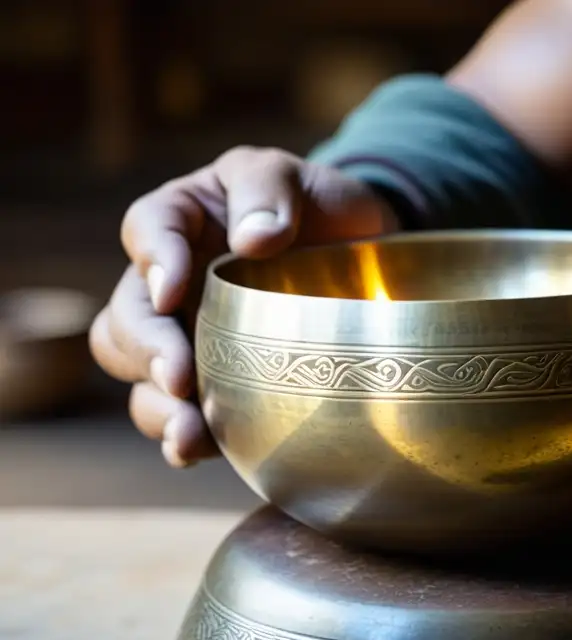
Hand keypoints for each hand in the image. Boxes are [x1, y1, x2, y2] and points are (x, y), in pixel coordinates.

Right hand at [89, 147, 397, 466]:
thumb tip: (253, 239)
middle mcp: (170, 285)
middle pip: (126, 319)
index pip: (147, 229)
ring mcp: (189, 340)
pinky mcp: (216, 385)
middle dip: (147, 352)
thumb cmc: (320, 205)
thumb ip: (269, 190)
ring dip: (157, 407)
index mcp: (182, 220)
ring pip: (141, 378)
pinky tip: (198, 452)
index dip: (152, 261)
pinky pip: (183, 416)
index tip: (172, 291)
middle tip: (179, 378)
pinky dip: (185, 437)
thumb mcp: (297, 176)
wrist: (367, 260)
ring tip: (187, 432)